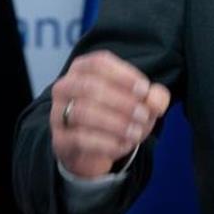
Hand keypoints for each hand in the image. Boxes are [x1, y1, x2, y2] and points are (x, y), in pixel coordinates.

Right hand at [50, 50, 171, 178]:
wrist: (94, 150)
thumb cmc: (118, 115)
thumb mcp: (140, 103)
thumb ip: (153, 97)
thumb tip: (155, 100)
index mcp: (83, 68)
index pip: (98, 63)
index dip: (123, 75)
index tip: (144, 89)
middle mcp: (65, 86)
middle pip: (89, 86)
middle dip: (121, 101)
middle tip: (144, 115)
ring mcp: (58, 113)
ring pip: (82, 112)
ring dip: (114, 123)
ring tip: (136, 132)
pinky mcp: (59, 140)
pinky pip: (79, 138)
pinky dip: (105, 143)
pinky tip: (123, 145)